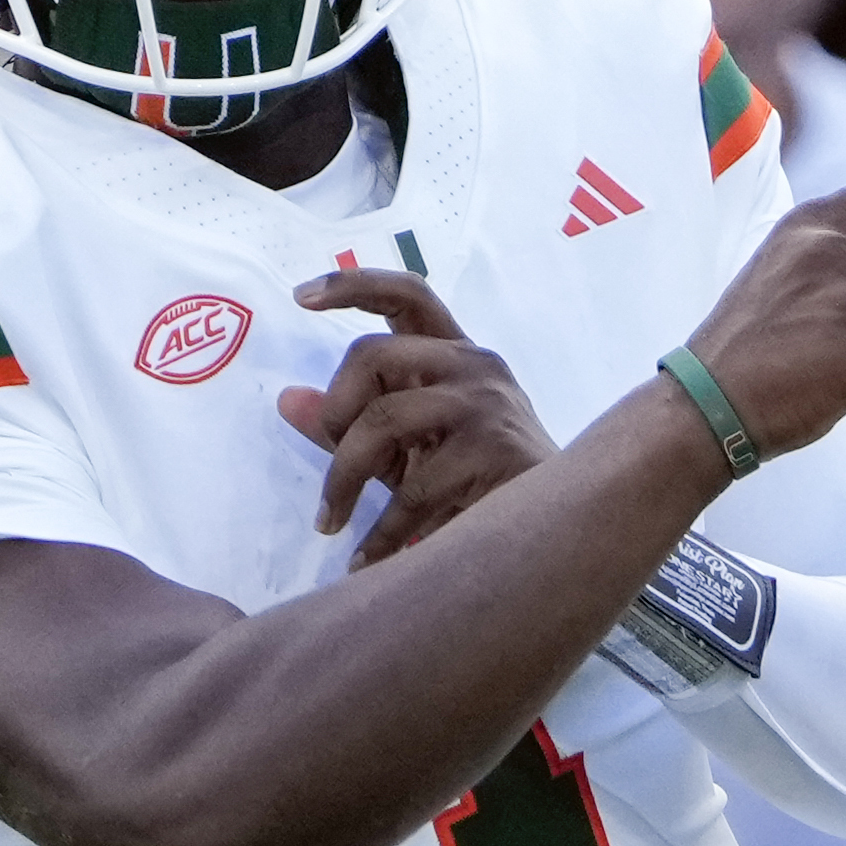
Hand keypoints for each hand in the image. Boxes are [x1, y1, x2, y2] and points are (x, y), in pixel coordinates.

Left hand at [279, 269, 558, 567]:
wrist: (558, 530)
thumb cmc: (474, 483)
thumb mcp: (405, 447)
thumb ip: (350, 422)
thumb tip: (287, 400)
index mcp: (453, 353)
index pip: (408, 294)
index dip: (352, 285)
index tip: (299, 296)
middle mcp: (473, 363)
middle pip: (373, 355)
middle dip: (333, 414)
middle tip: (329, 471)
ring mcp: (486, 403)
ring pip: (383, 419)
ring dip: (344, 480)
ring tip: (331, 524)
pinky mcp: (493, 452)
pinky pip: (411, 488)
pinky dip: (379, 533)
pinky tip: (366, 560)